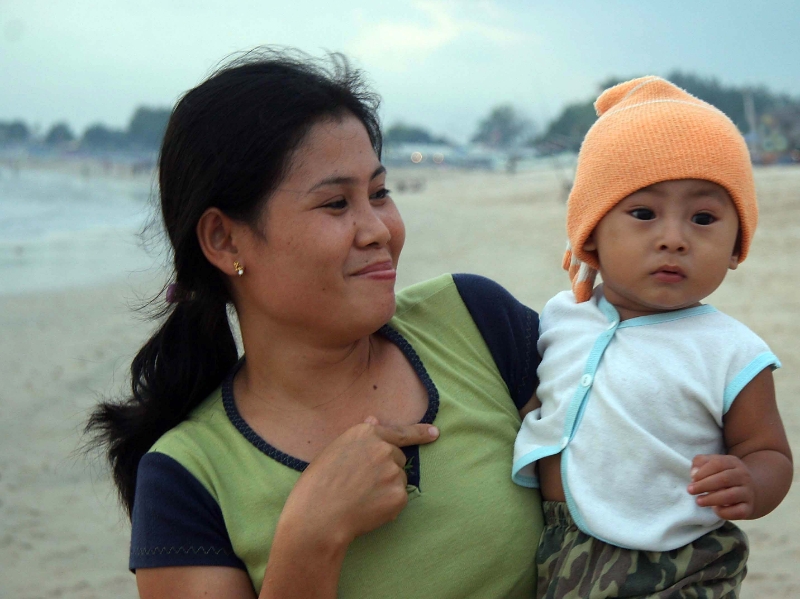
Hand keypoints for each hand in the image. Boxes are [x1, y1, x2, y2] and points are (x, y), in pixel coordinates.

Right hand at [281, 417, 439, 545]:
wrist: (318, 515)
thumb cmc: (318, 484)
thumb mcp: (333, 451)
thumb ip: (358, 438)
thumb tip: (374, 420)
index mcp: (366, 433)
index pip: (400, 431)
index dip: (420, 432)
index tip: (435, 433)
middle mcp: (384, 448)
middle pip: (398, 458)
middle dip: (387, 469)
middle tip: (362, 484)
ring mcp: (393, 471)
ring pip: (399, 479)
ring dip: (387, 487)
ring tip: (361, 498)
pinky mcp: (399, 495)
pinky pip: (399, 498)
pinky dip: (388, 505)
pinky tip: (368, 510)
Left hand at [687, 454, 755, 519]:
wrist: (751, 490)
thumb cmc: (724, 475)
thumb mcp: (713, 463)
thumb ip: (700, 462)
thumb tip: (694, 474)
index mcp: (733, 462)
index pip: (718, 463)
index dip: (703, 471)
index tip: (692, 479)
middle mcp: (743, 476)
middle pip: (724, 479)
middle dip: (704, 485)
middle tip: (690, 491)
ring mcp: (748, 493)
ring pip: (731, 495)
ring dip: (712, 499)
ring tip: (699, 501)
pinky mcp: (749, 508)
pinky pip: (738, 512)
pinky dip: (724, 512)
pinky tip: (715, 509)